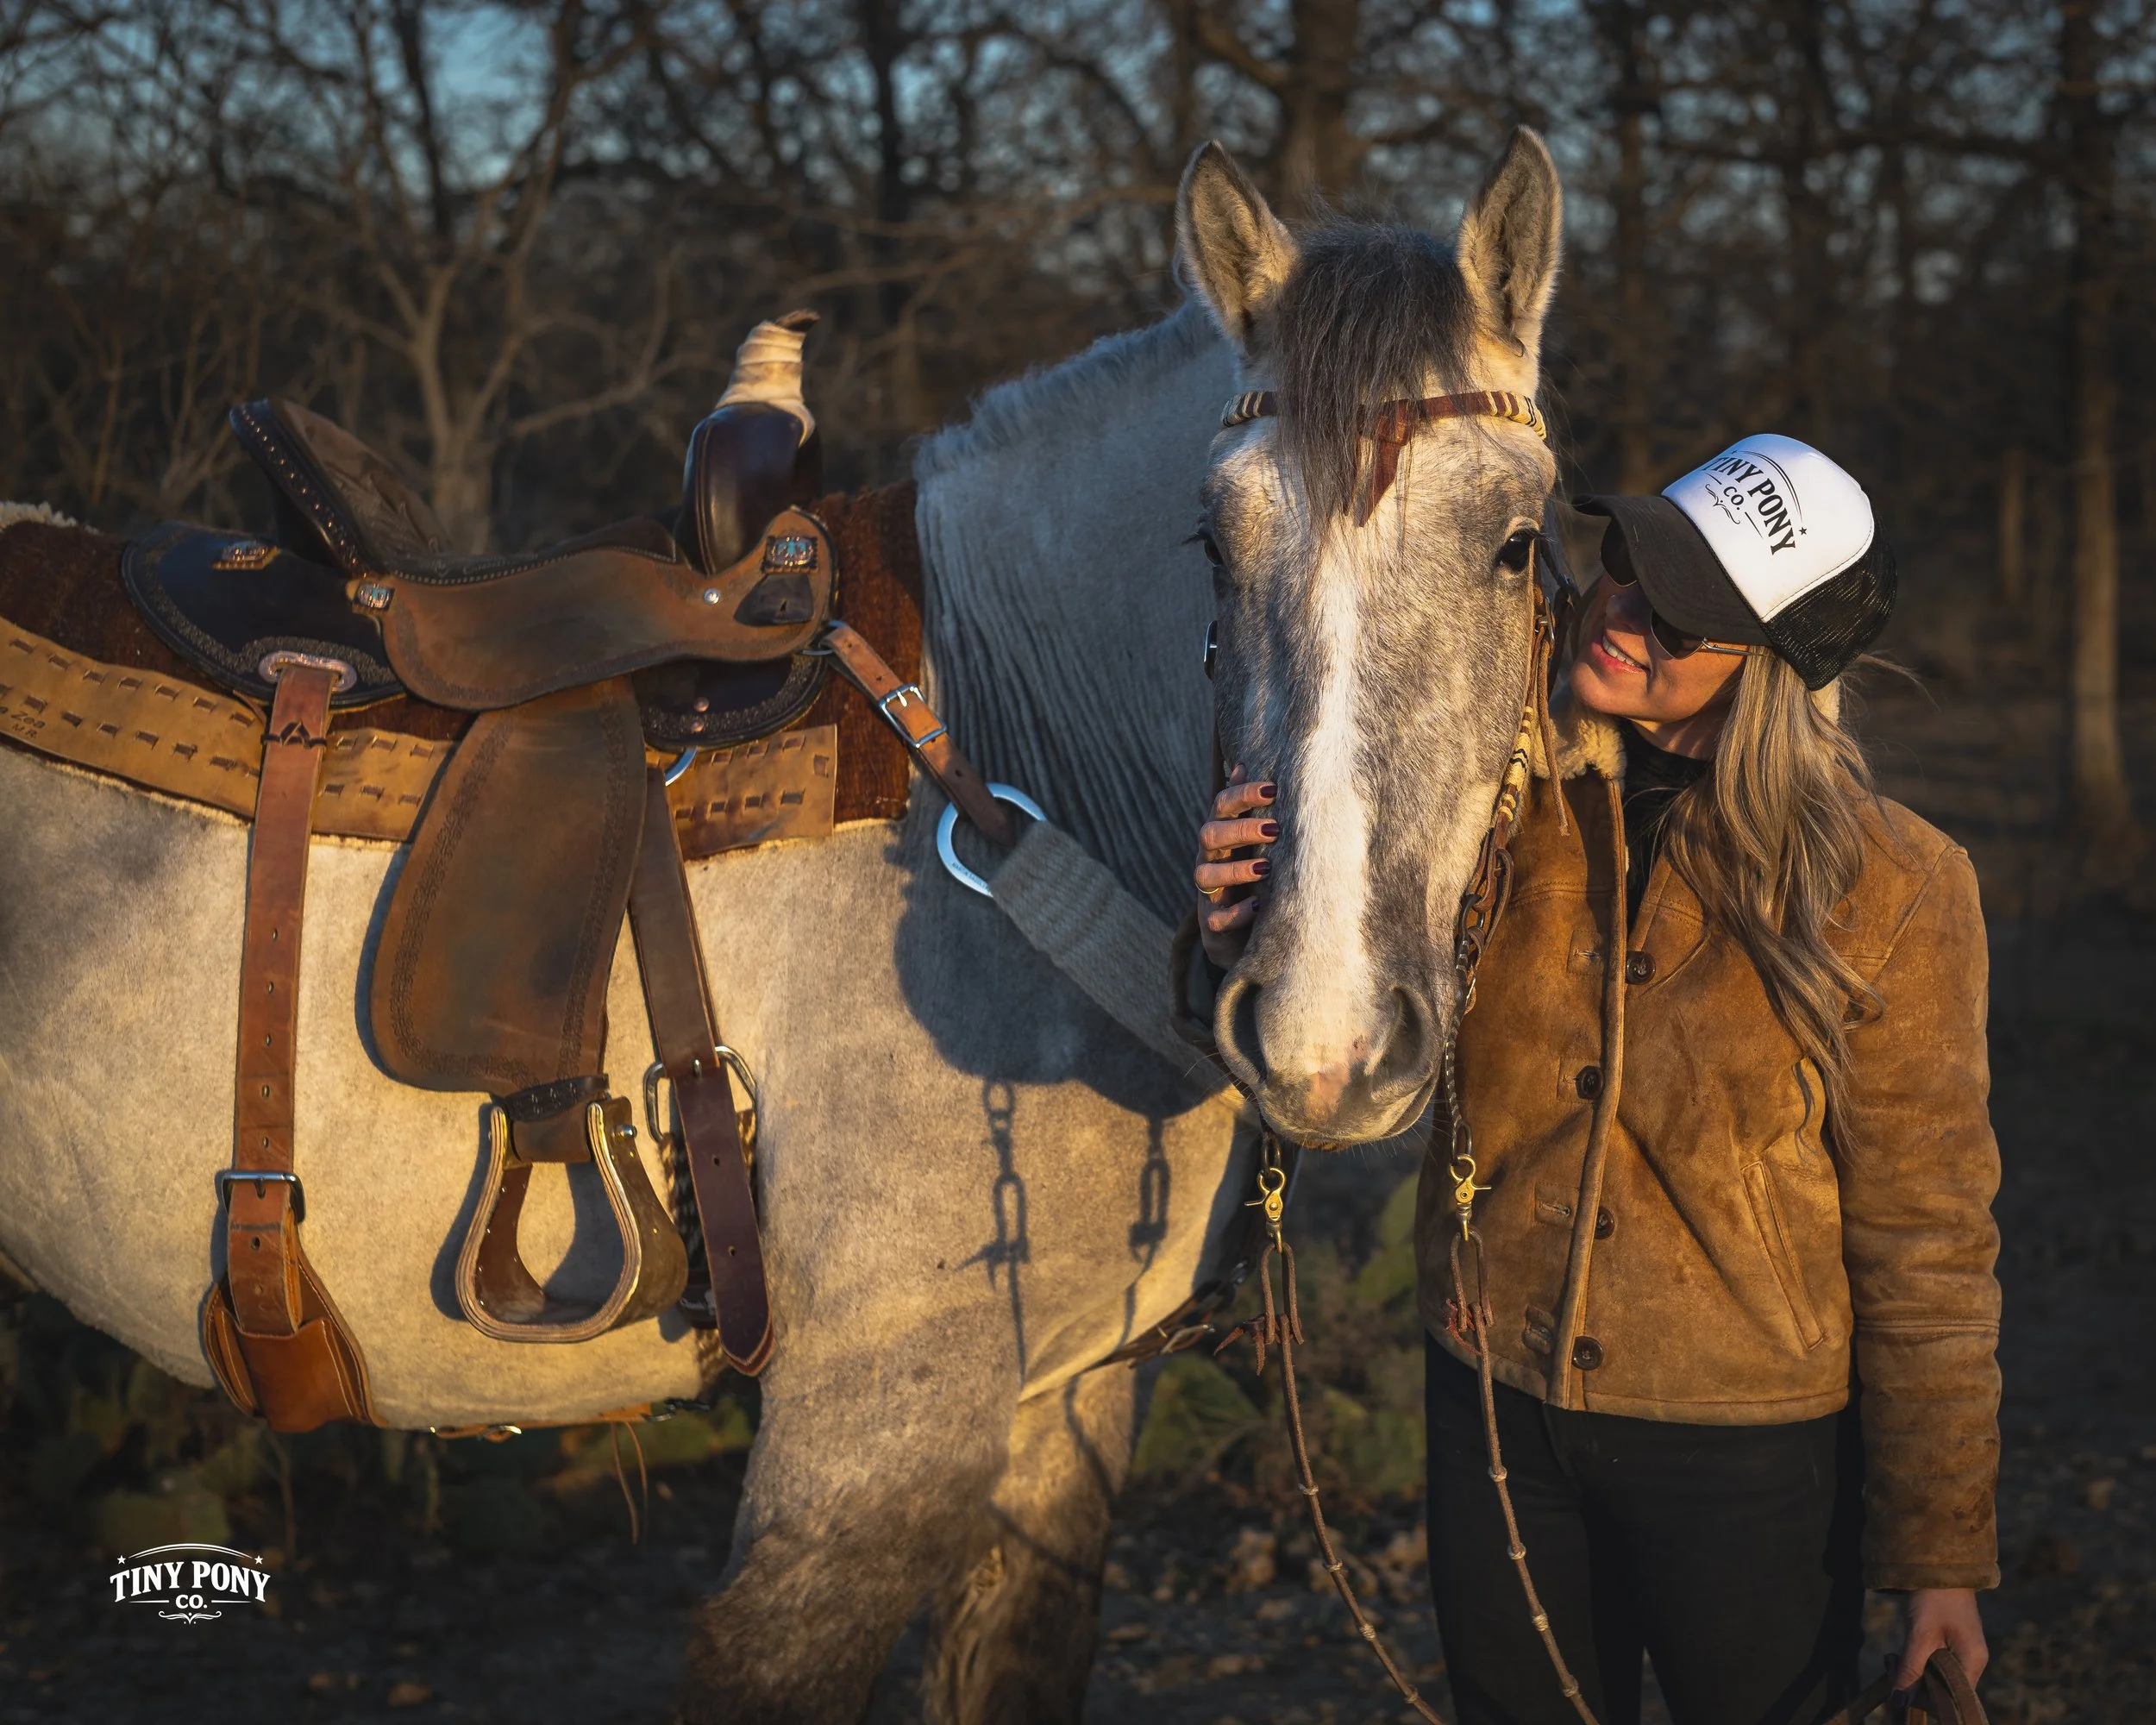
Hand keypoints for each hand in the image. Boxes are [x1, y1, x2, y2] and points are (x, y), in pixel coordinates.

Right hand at [1193, 765, 1276, 968]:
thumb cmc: (1250, 873)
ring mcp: (1209, 892)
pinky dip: (1236, 913)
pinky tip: (1258, 906)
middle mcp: (1210, 859)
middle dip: (1241, 830)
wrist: (1239, 929)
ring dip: (1236, 870)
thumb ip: (1247, 807)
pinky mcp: (1213, 924)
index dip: (1243, 795)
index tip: (1273, 790)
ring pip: (1205, 876)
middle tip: (1275, 828)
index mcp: (1220, 834)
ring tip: (1266, 868)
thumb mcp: (1251, 840)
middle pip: (1211, 835)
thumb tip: (1242, 762)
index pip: (1222, 806)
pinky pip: (1217, 919)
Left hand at [1896, 1588, 1986, 1693]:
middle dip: (1915, 1683)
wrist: (1939, 1566)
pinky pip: (1936, 1663)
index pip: (1952, 1698)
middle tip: (1891, 1664)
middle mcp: (1973, 1660)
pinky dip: (1918, 1661)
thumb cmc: (1933, 1598)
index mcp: (1972, 1661)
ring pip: (1937, 1676)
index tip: (1901, 1686)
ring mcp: (1964, 1651)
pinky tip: (1901, 1653)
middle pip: (1944, 1688)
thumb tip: (1900, 1702)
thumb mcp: (1919, 1634)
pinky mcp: (1954, 1642)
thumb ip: (1911, 1669)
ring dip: (1913, 1671)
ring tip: (1892, 1658)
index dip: (1926, 1699)